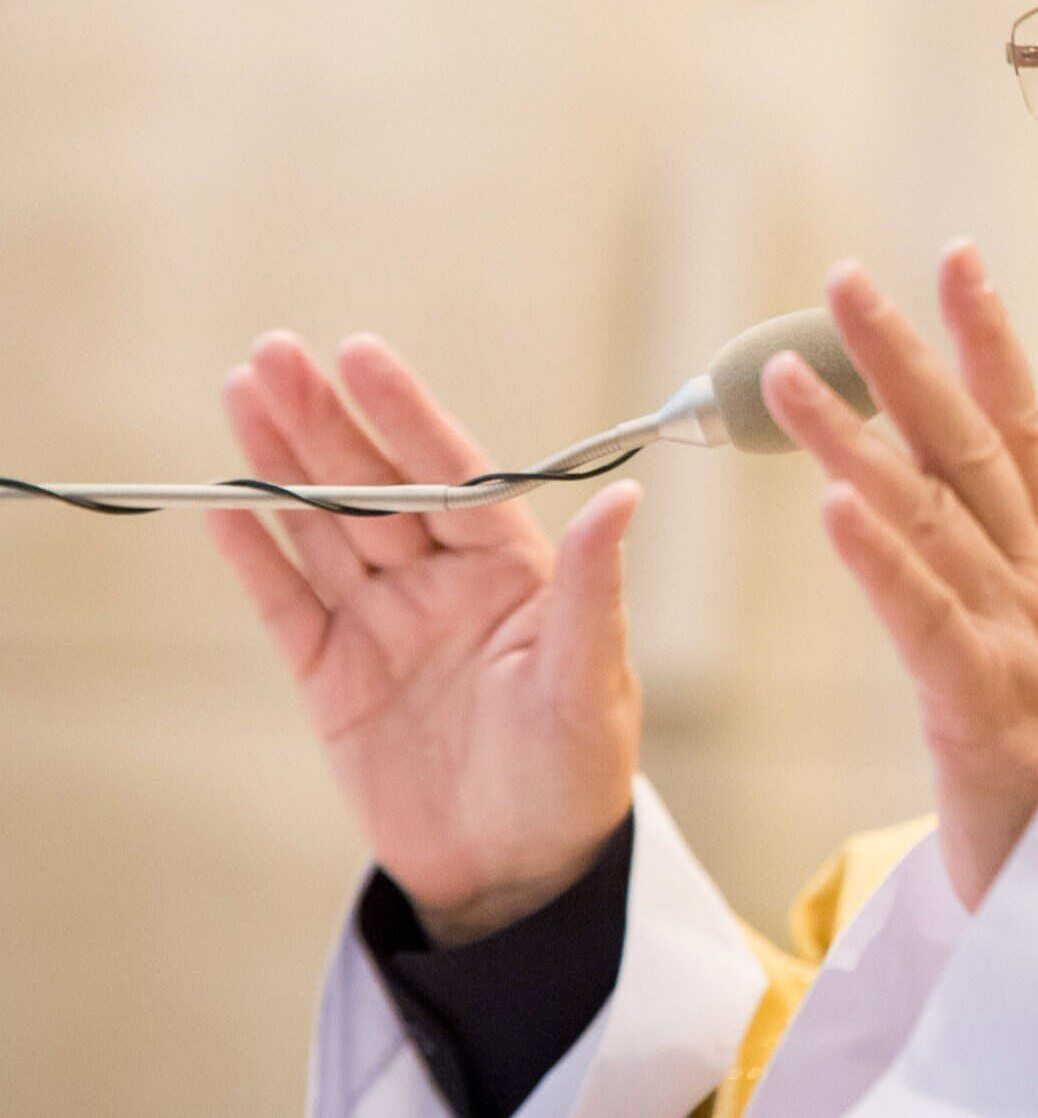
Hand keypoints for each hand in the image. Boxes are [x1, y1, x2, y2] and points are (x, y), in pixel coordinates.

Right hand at [205, 333, 640, 945]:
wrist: (519, 873)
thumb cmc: (576, 772)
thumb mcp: (589, 679)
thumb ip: (591, 587)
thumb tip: (625, 497)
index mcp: (510, 568)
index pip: (450, 472)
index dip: (404, 413)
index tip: (361, 353)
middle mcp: (442, 582)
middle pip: (372, 485)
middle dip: (324, 419)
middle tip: (273, 351)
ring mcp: (382, 626)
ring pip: (321, 528)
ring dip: (281, 464)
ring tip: (239, 393)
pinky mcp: (332, 681)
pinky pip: (286, 605)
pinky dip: (254, 556)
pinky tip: (224, 502)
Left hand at [763, 242, 1037, 909]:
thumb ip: (1014, 596)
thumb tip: (976, 537)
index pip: (1021, 434)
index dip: (988, 342)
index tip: (954, 258)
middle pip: (969, 448)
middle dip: (908, 355)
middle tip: (844, 278)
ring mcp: (1018, 643)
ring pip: (930, 518)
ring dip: (856, 437)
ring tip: (789, 377)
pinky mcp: (984, 710)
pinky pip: (924, 620)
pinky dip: (880, 557)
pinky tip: (831, 504)